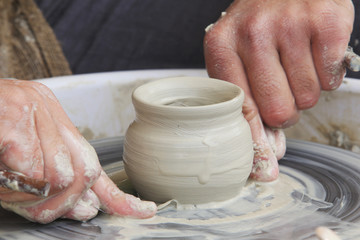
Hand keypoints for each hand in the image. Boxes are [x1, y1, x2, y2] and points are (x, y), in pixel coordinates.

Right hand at [0, 79, 155, 222]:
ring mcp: (31, 109)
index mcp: (55, 120)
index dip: (121, 194)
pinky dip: (9, 179)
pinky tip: (0, 165)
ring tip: (9, 179)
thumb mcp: (22, 156)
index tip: (144, 210)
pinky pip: (25, 165)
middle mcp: (49, 111)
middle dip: (63, 202)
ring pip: (55, 176)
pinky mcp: (12, 116)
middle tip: (40, 203)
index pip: (95, 163)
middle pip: (83, 174)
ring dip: (28, 194)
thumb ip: (55, 177)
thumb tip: (87, 207)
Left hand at [204, 0, 353, 180]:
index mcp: (221, 45)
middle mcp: (252, 33)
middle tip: (282, 88)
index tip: (264, 167)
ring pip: (307, 98)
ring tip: (295, 63)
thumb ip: (249, 102)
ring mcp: (289, 25)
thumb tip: (270, 154)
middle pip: (278, 111)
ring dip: (305, 91)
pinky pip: (332, 79)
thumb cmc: (260, 24)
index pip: (240, 109)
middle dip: (284, 111)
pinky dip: (327, 75)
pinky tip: (313, 53)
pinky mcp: (326, 21)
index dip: (255, 142)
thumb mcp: (238, 56)